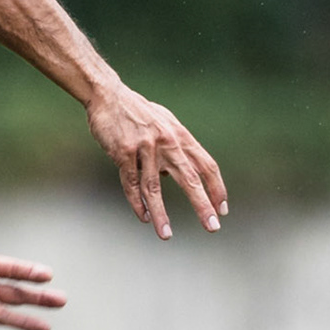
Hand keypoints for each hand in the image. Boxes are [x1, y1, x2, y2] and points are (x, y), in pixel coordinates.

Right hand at [86, 83, 228, 239]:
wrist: (107, 95)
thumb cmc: (136, 110)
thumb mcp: (164, 122)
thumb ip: (175, 146)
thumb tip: (175, 175)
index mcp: (181, 136)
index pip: (207, 166)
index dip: (216, 189)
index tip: (221, 209)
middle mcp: (167, 143)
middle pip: (189, 179)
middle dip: (202, 205)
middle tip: (212, 227)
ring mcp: (145, 148)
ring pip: (155, 188)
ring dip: (161, 214)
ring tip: (166, 235)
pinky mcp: (123, 153)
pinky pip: (131, 183)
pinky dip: (137, 202)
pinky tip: (143, 216)